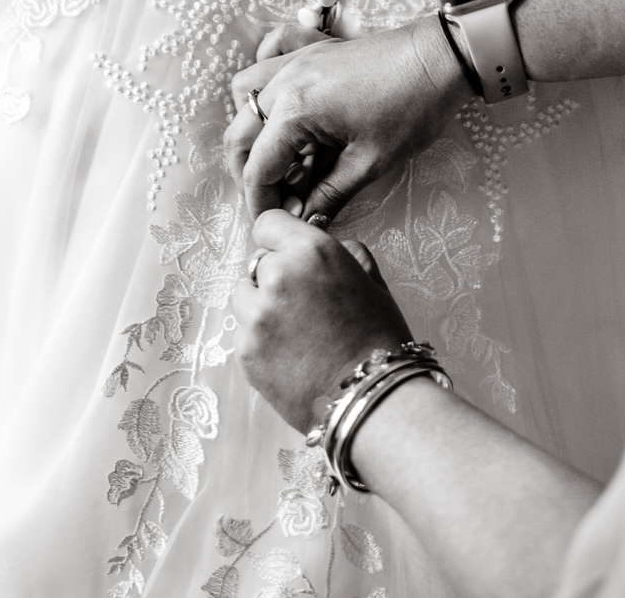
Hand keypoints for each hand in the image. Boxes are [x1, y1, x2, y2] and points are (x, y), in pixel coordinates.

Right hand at [226, 15, 470, 223]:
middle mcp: (285, 81)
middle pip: (239, 134)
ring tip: (278, 157)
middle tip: (275, 199)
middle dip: (249, 172)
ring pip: (244, 94)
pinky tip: (280, 104)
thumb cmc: (413, 106)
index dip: (263, 202)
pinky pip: (266, 58)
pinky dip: (262, 81)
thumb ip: (330, 194)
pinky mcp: (311, 50)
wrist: (441, 57)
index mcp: (296, 110)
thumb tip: (307, 221)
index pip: (258, 168)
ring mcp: (296, 60)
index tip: (276, 222)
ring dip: (250, 129)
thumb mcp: (371, 162)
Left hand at [232, 210, 413, 430]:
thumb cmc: (380, 342)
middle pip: (258, 263)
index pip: (268, 223)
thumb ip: (346, 256)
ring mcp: (257, 316)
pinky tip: (291, 356)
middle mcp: (279, 277)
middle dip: (276, 277)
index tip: (288, 253)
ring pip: (244, 297)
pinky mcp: (245, 351)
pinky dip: (261, 341)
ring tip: (295, 332)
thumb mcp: (373, 285)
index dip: (280, 239)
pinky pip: (244, 333)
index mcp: (312, 252)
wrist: (373, 400)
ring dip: (261, 307)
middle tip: (304, 304)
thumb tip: (333, 248)